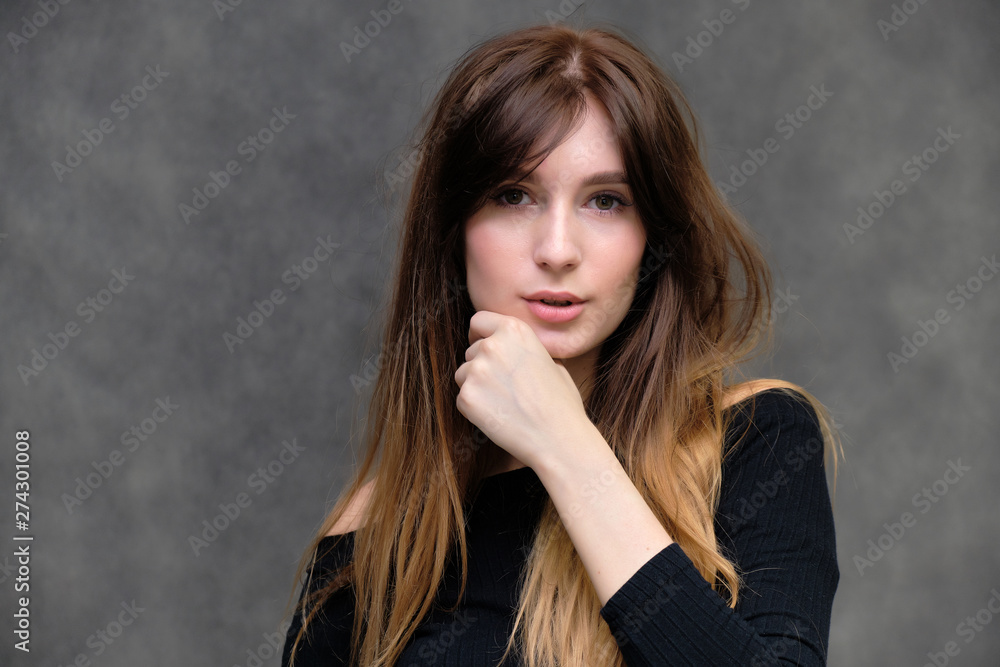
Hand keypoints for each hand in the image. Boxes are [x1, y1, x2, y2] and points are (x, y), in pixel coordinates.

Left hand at [454, 310, 589, 470]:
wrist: (558, 437)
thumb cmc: (561, 403)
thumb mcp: (552, 362)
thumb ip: (525, 350)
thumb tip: (512, 349)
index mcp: (514, 330)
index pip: (479, 320)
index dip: (480, 334)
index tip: (481, 344)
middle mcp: (492, 345)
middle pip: (471, 351)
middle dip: (482, 366)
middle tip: (505, 387)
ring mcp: (476, 371)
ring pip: (463, 374)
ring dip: (476, 386)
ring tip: (505, 403)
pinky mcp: (466, 397)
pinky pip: (463, 398)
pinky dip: (475, 408)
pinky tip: (499, 416)